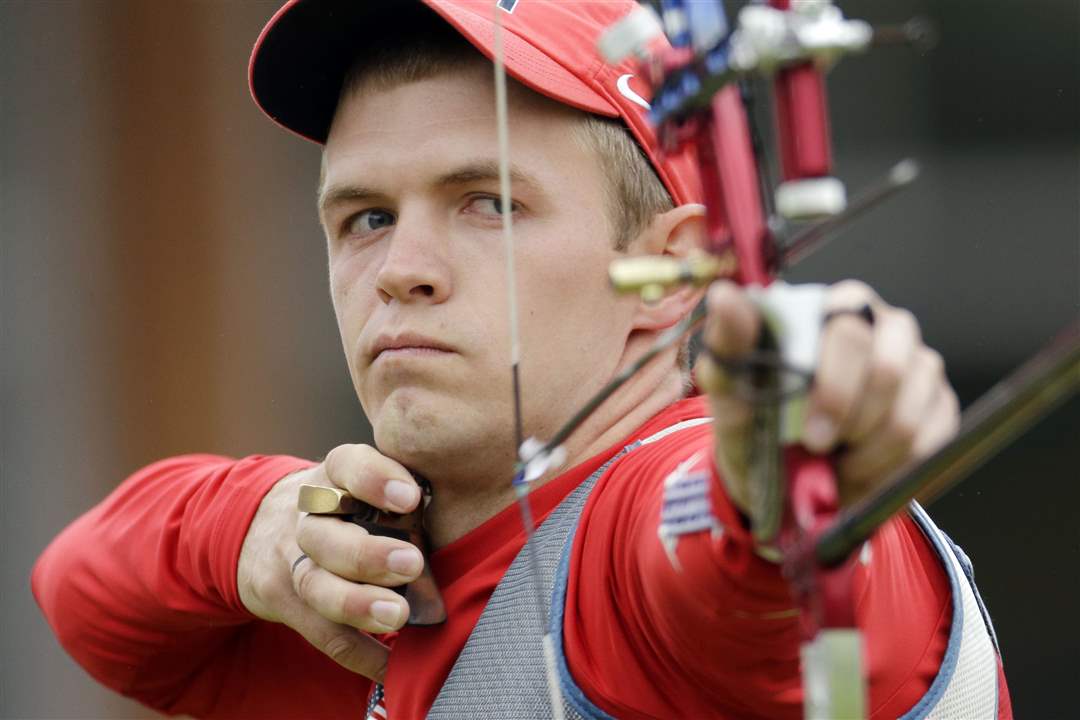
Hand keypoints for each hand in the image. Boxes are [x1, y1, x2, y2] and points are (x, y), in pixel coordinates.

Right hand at [237, 444, 422, 681]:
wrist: (262, 525)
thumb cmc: (343, 503)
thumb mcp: (359, 481)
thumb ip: (400, 492)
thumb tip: (466, 513)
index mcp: (332, 477)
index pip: (346, 465)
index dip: (374, 479)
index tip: (411, 498)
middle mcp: (306, 517)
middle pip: (325, 534)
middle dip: (367, 554)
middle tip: (412, 563)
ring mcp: (290, 560)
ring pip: (315, 584)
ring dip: (357, 604)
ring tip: (398, 615)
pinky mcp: (284, 601)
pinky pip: (320, 632)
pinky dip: (359, 652)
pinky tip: (391, 664)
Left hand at [696, 279, 959, 509]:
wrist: (780, 477)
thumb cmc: (756, 422)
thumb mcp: (731, 391)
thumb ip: (730, 343)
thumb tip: (725, 296)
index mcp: (832, 309)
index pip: (849, 332)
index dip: (834, 389)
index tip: (810, 436)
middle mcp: (884, 326)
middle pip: (889, 369)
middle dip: (852, 425)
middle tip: (820, 451)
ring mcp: (918, 364)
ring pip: (909, 415)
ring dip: (867, 457)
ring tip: (834, 463)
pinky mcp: (939, 404)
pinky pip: (930, 443)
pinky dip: (891, 471)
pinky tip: (861, 472)